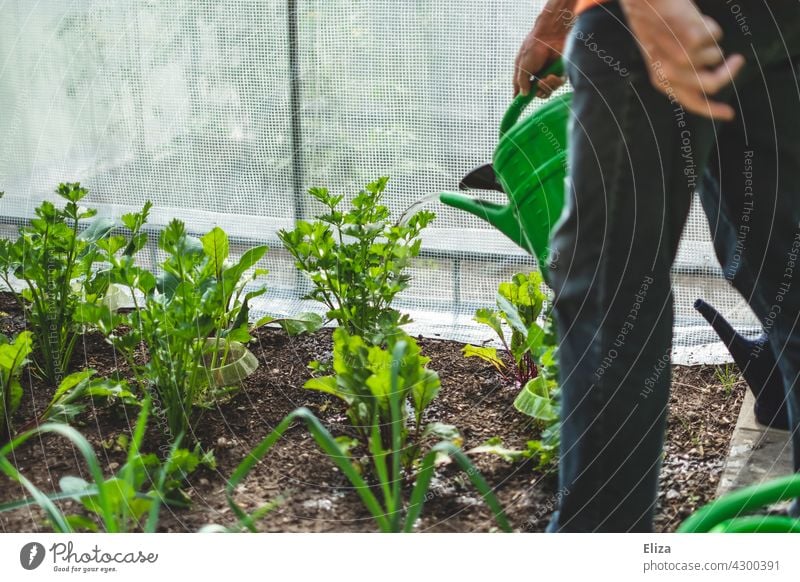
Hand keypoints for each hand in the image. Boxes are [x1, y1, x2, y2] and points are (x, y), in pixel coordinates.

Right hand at [514, 4, 570, 96]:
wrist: (550, 36)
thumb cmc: (533, 48)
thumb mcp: (522, 66)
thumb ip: (521, 82)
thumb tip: (523, 95)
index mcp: (526, 74)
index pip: (522, 90)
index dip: (521, 98)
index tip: (519, 106)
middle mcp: (537, 75)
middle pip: (538, 94)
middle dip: (537, 93)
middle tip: (537, 85)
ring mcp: (549, 74)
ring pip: (548, 91)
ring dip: (546, 87)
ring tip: (545, 78)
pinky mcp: (560, 72)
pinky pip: (557, 85)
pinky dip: (554, 82)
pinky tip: (551, 76)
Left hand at [620, 0, 744, 119]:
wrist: (646, 3)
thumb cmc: (658, 29)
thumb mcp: (664, 58)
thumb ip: (684, 75)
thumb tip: (713, 86)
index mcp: (661, 82)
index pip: (692, 103)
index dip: (713, 110)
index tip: (730, 114)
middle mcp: (670, 74)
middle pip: (712, 84)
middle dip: (729, 73)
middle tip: (738, 60)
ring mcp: (682, 57)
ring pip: (716, 56)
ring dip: (712, 42)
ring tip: (693, 29)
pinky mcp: (693, 39)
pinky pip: (717, 36)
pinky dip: (711, 25)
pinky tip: (694, 19)